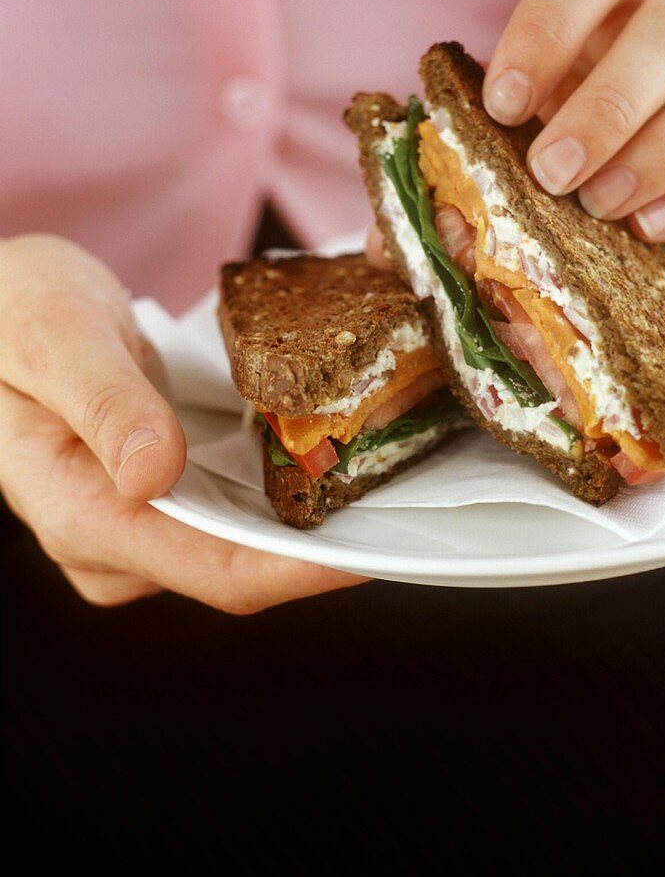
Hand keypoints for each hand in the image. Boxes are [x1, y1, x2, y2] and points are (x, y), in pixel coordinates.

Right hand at [0, 235, 365, 610]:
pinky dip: (286, 490)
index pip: (212, 571)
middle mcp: (112, 540)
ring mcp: (140, 526)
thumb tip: (155, 472)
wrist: (2, 308)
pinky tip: (329, 453)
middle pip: (241, 567)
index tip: (376, 547)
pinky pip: (237, 512)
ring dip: (313, 518)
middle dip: (325, 543)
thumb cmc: (13, 313)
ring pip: (246, 545)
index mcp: (77, 512)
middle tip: (408, 497)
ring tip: (383, 468)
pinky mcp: (161, 502)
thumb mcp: (53, 334)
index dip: (302, 569)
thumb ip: (103, 402)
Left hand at [483, 0, 664, 251]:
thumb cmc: (585, 107)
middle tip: (552, 174)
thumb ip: (489, 133)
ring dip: (662, 152)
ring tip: (602, 205)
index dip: (544, 29)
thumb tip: (420, 213)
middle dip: (607, 108)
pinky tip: (649, 226)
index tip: (503, 107)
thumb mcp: (536, 102)